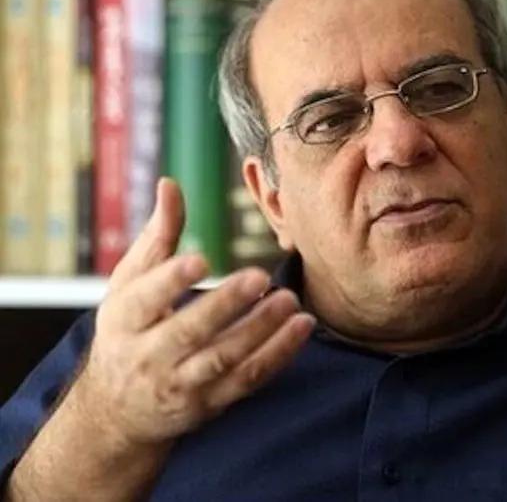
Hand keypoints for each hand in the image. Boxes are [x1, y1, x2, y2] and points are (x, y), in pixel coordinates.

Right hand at [72, 178, 315, 446]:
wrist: (117, 411)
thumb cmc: (127, 330)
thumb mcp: (128, 284)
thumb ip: (157, 236)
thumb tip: (171, 184)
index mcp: (124, 321)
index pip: (145, 301)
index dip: (170, 281)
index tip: (201, 259)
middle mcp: (149, 357)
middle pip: (189, 332)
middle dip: (225, 305)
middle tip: (261, 277)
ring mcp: (181, 385)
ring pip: (224, 360)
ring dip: (260, 331)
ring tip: (290, 301)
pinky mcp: (210, 402)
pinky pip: (247, 380)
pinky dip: (277, 356)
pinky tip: (301, 328)